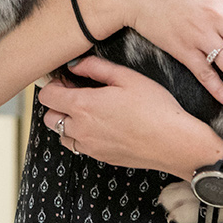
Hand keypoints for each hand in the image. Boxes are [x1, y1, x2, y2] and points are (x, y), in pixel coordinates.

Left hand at [38, 58, 221, 176]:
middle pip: (49, 118)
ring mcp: (90, 146)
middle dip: (57, 105)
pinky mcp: (101, 157)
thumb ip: (96, 68)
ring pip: (62, 134)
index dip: (54, 85)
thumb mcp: (127, 77)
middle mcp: (81, 129)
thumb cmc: (155, 108)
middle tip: (78, 95)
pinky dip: (82, 136)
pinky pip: (79, 147)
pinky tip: (102, 126)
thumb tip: (76, 65)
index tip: (68, 81)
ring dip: (68, 122)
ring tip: (90, 112)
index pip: (46, 97)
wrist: (175, 143)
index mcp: (84, 106)